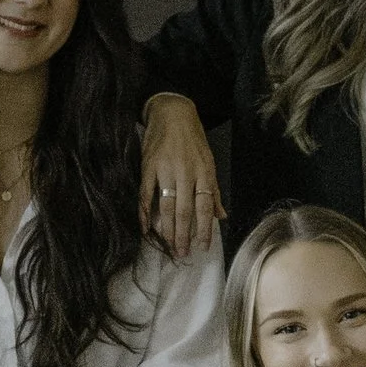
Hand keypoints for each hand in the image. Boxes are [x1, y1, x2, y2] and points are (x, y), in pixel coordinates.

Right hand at [141, 94, 222, 257]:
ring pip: (166, 205)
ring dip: (166, 229)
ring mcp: (165, 169)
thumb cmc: (192, 138)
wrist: (172, 111)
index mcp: (203, 172)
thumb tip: (221, 216)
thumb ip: (213, 191)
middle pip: (184, 211)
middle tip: (182, 254)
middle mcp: (186, 172)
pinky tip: (145, 228)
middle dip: (183, 235)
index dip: (203, 230)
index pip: (204, 207)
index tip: (202, 248)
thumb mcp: (209, 162)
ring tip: (168, 246)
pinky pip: (145, 194)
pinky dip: (144, 212)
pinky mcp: (148, 166)